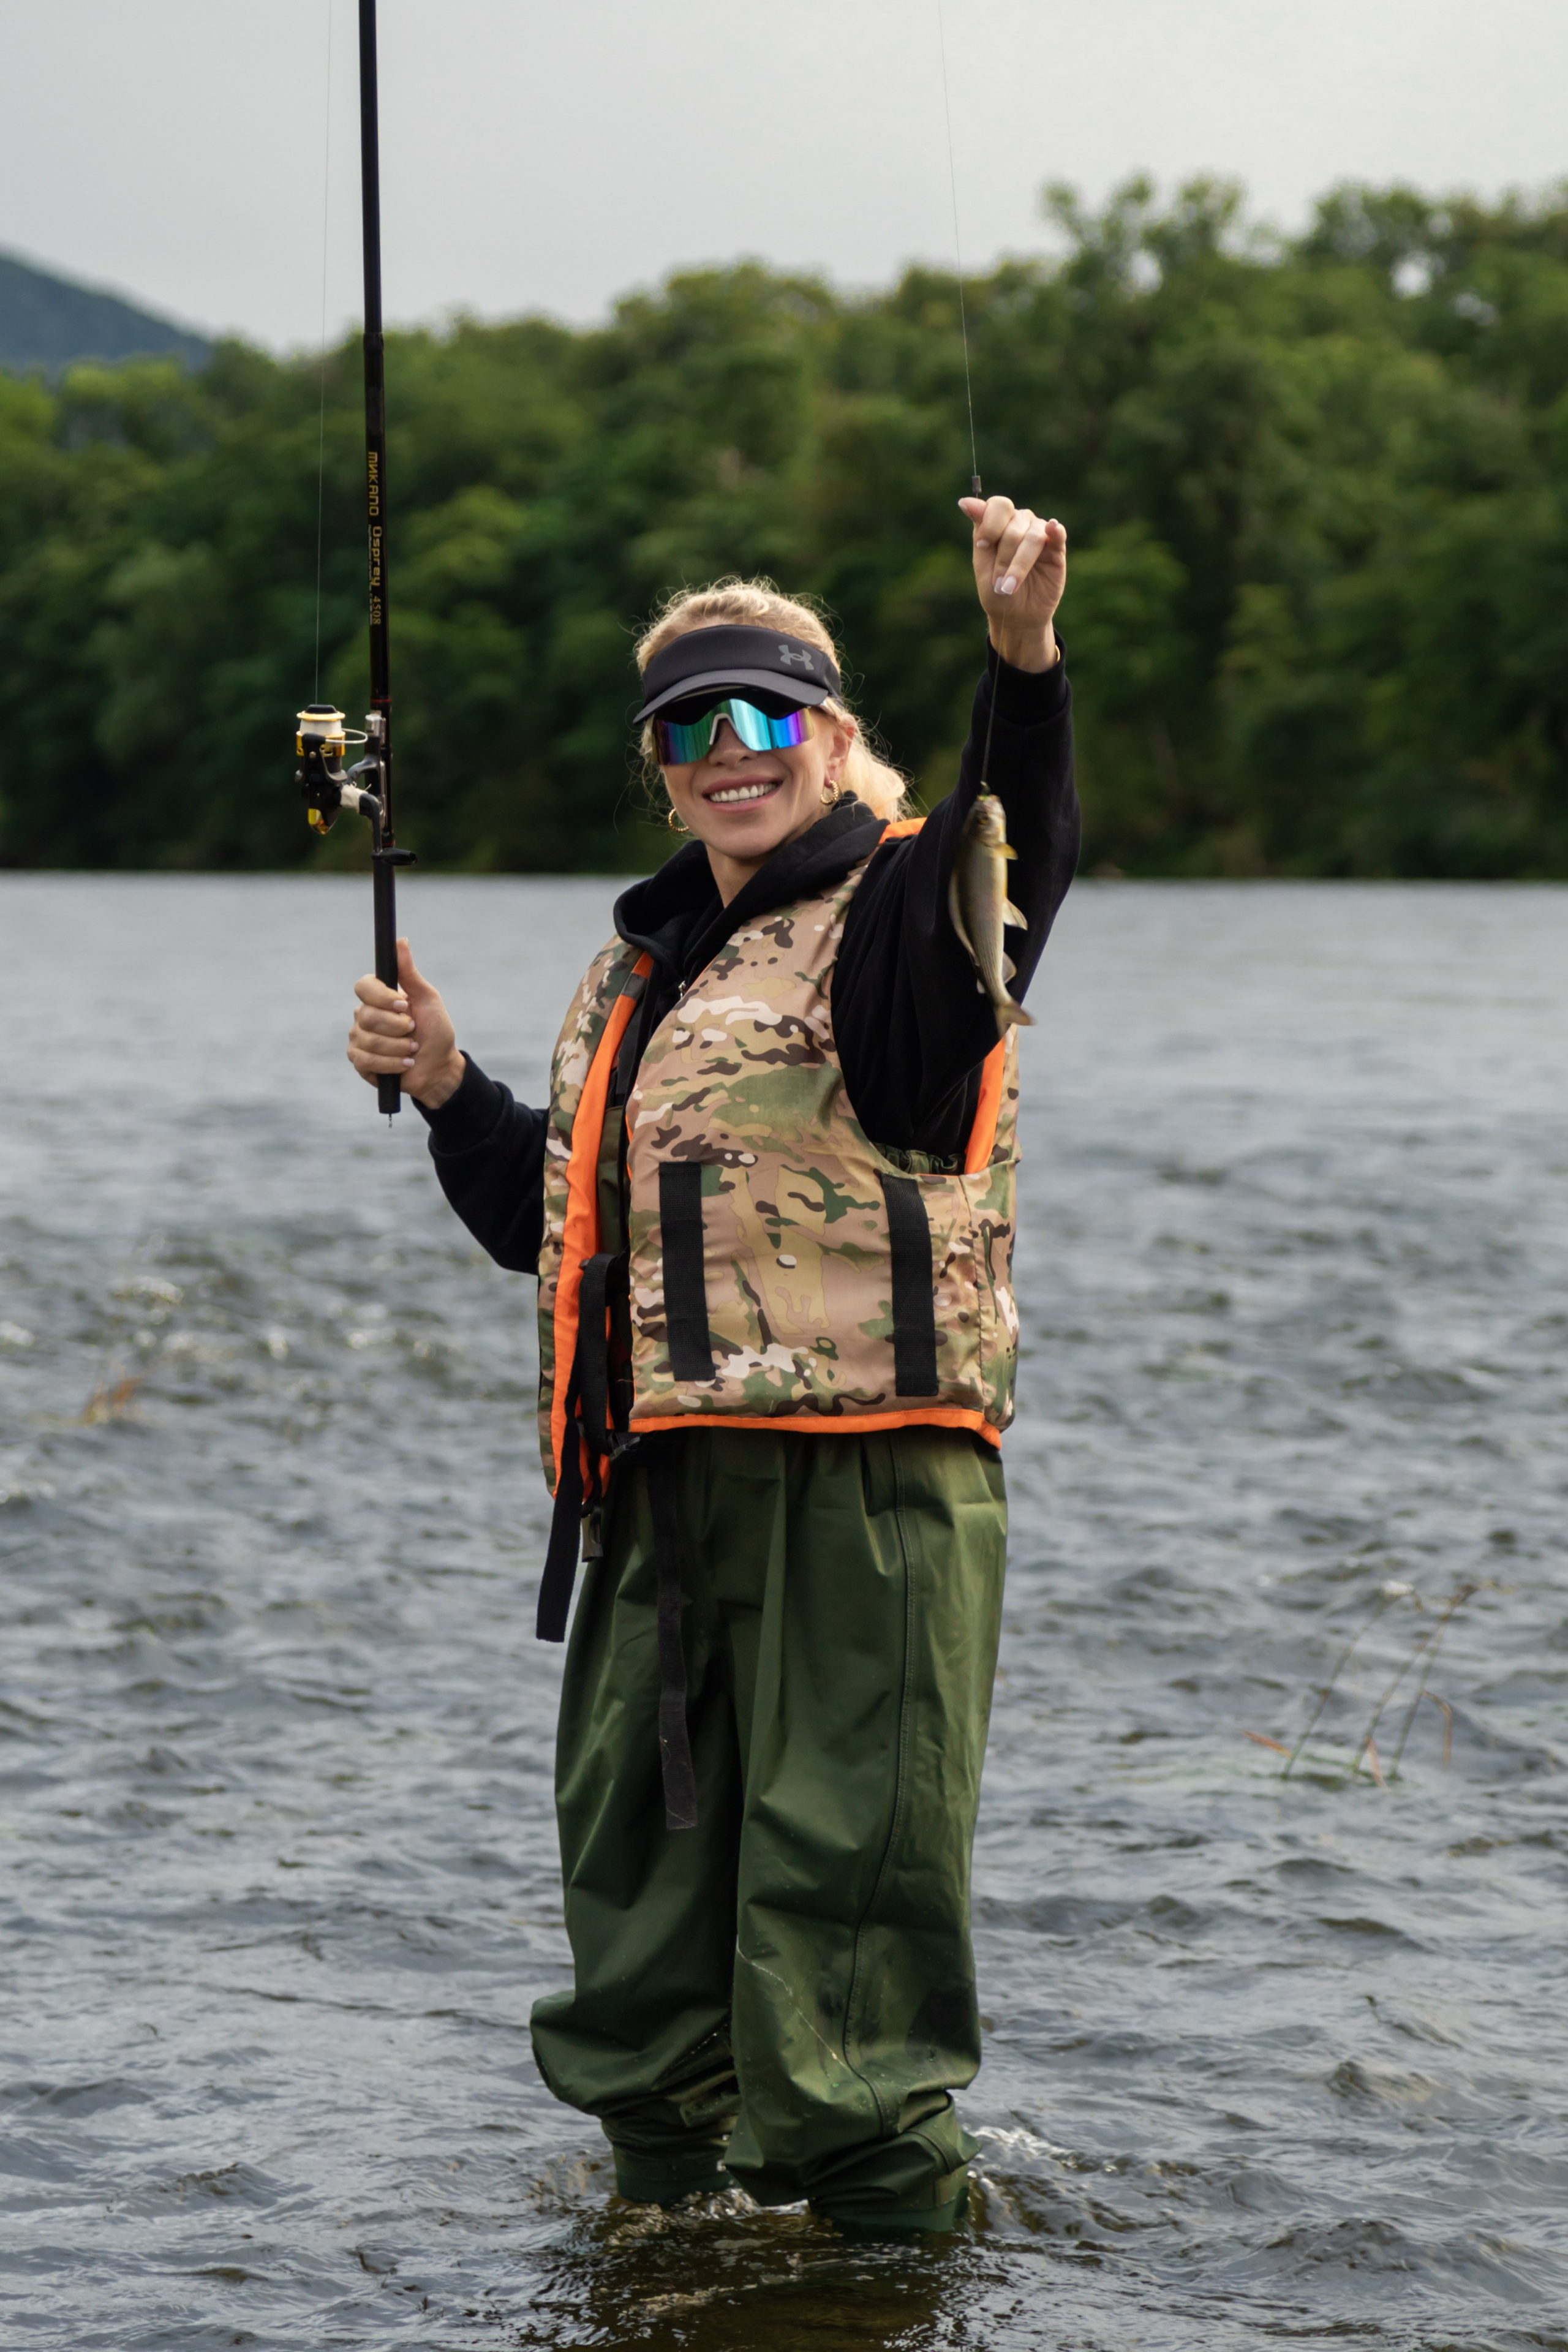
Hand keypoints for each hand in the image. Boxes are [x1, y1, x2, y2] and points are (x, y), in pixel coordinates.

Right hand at [347, 936, 464, 1107]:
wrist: (439, 1066)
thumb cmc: (435, 1030)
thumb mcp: (427, 998)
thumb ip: (409, 972)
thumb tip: (400, 940)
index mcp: (377, 997)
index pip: (363, 987)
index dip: (383, 998)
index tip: (404, 1006)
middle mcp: (363, 1015)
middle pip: (367, 1016)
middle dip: (398, 1027)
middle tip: (413, 1031)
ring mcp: (359, 1039)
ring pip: (369, 1040)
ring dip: (399, 1047)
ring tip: (413, 1049)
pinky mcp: (360, 1062)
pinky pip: (367, 1060)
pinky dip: (392, 1063)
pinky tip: (405, 1063)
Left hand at [958, 494, 1066, 672]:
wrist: (1016, 617)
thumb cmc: (997, 591)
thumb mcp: (982, 563)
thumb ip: (980, 530)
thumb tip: (965, 500)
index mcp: (999, 523)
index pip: (998, 505)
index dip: (991, 523)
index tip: (982, 545)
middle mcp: (1021, 523)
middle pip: (1014, 527)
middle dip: (1003, 557)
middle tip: (998, 583)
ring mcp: (1040, 534)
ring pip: (1033, 537)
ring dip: (1019, 564)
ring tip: (1009, 587)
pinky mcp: (1057, 550)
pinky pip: (1059, 534)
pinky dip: (1056, 531)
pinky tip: (1053, 529)